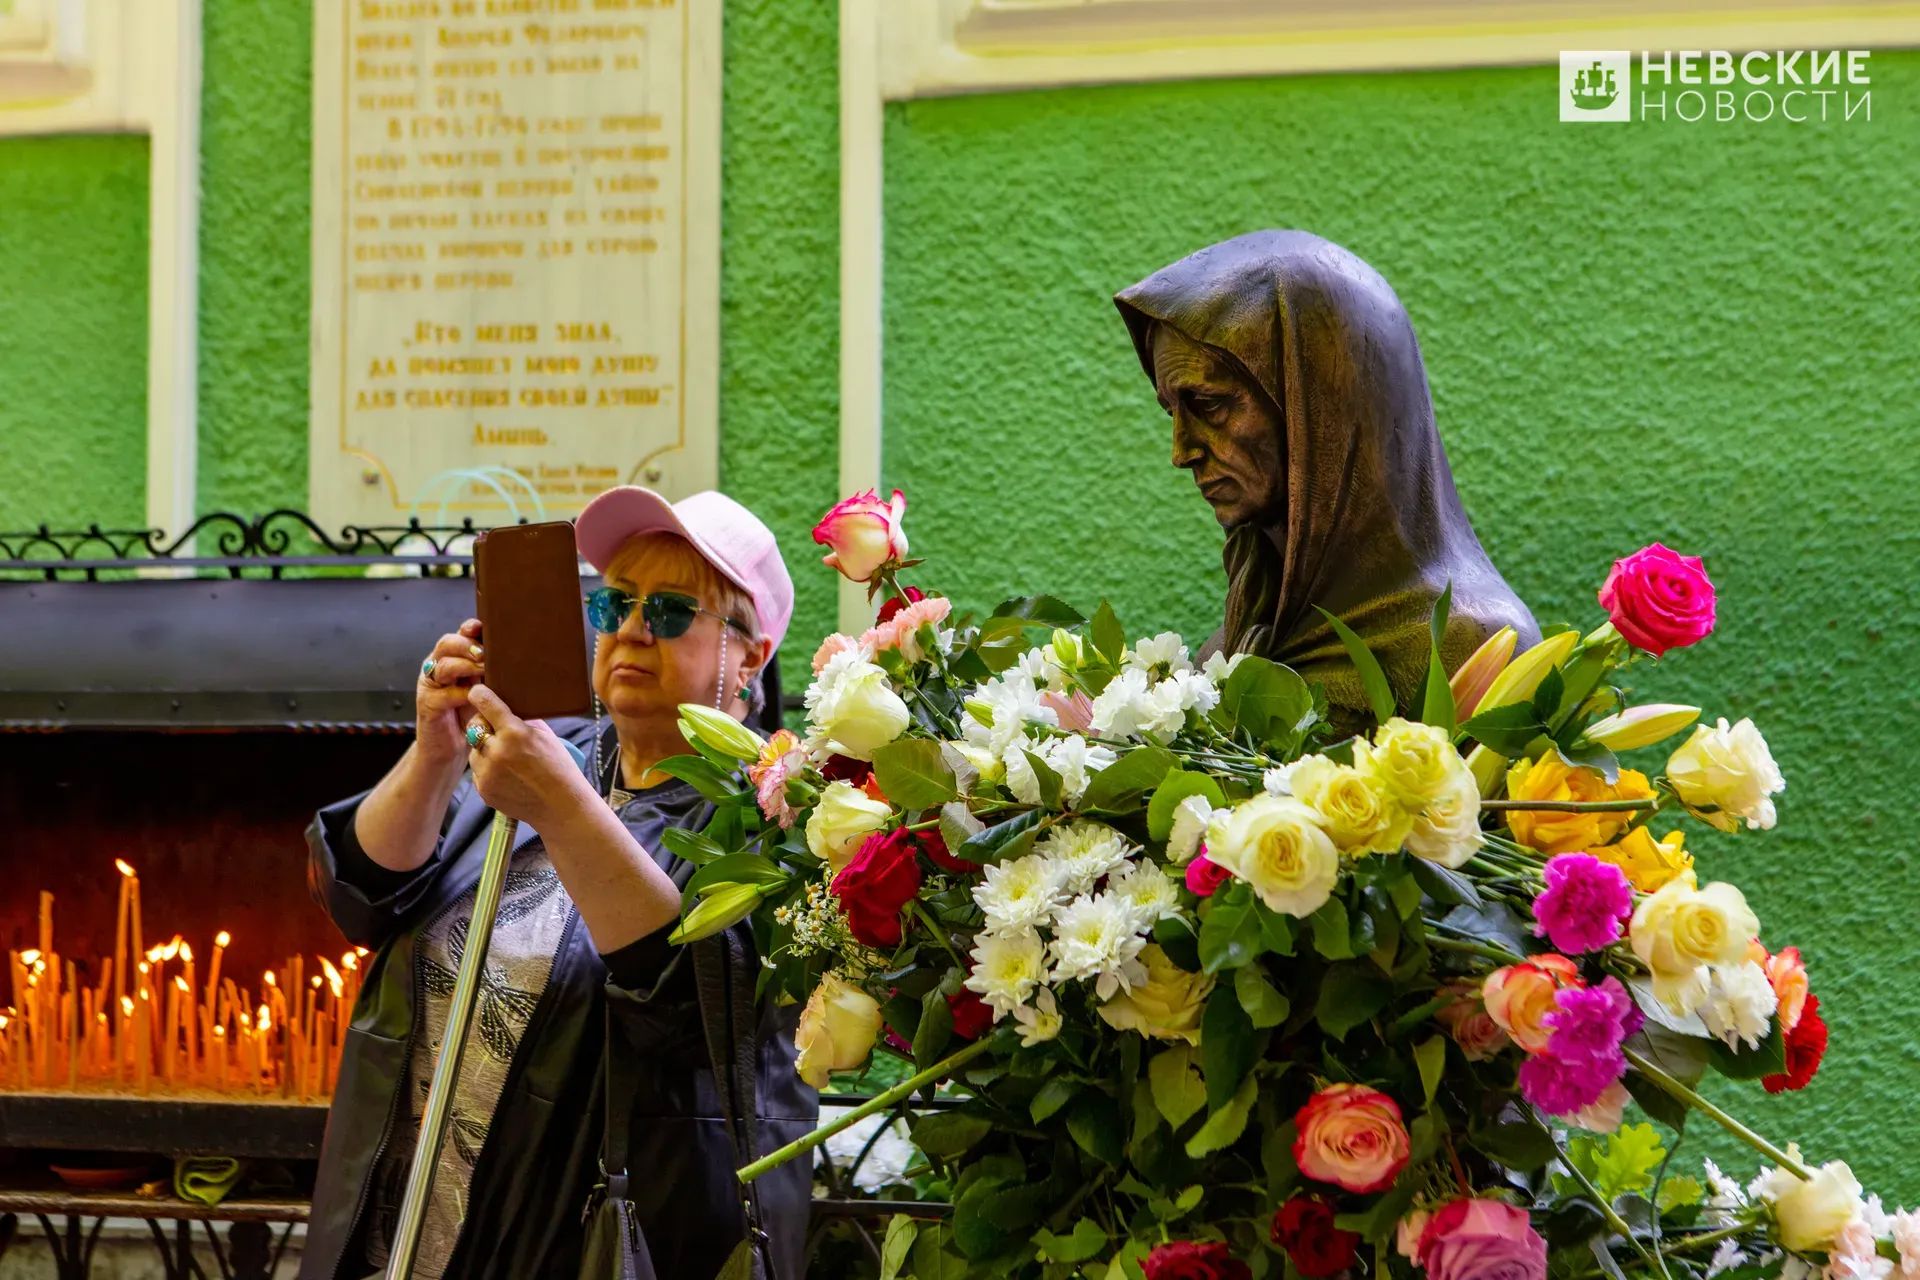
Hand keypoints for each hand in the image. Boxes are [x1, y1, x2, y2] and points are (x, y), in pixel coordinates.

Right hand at [417, 619, 484, 764]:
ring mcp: (430, 685)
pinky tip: (474, 696)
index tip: (482, 626)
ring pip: (443, 666)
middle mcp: (438, 667)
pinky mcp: (427, 704)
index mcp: (453, 658)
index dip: (469, 628)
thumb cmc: (472, 715)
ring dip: (464, 665)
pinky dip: (460, 693)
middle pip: (447, 644)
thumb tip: (524, 657)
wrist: (450, 748)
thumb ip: (494, 672)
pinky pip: (442, 694)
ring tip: (484, 669)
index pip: (459, 635)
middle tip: (485, 652)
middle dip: (466, 645)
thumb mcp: (485, 689)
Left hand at [465, 684, 591, 829]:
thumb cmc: (559, 768)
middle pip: (475, 726)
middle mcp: (497, 751)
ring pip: (474, 749)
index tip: (477, 692)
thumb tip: (507, 705)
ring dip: (485, 748)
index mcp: (514, 733)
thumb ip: (523, 720)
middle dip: (483, 724)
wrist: (561, 806)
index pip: (486, 703)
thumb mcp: (546, 735)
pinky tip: (507, 773)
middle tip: (496, 728)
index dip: (480, 695)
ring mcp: (487, 773)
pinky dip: (487, 768)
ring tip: (507, 757)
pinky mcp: (483, 790)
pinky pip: (477, 771)